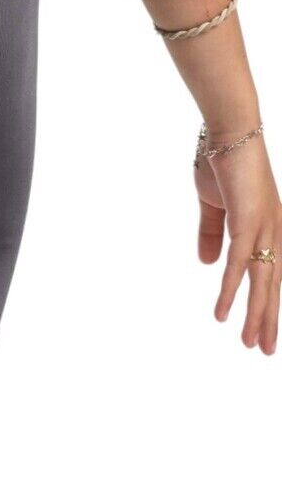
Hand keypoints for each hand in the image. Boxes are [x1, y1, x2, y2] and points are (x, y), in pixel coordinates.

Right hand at [196, 132, 279, 354]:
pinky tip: (224, 315)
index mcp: (268, 227)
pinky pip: (239, 265)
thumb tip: (208, 265)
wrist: (228, 131)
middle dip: (269, 319)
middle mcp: (274, 230)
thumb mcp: (213, 206)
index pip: (271, 274)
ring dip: (256, 315)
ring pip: (262, 281)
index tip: (262, 330)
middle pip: (273, 284)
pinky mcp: (249, 221)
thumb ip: (211, 235)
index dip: (267, 303)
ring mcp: (265, 226)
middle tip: (264, 351)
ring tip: (251, 344)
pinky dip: (232, 291)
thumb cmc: (221, 161)